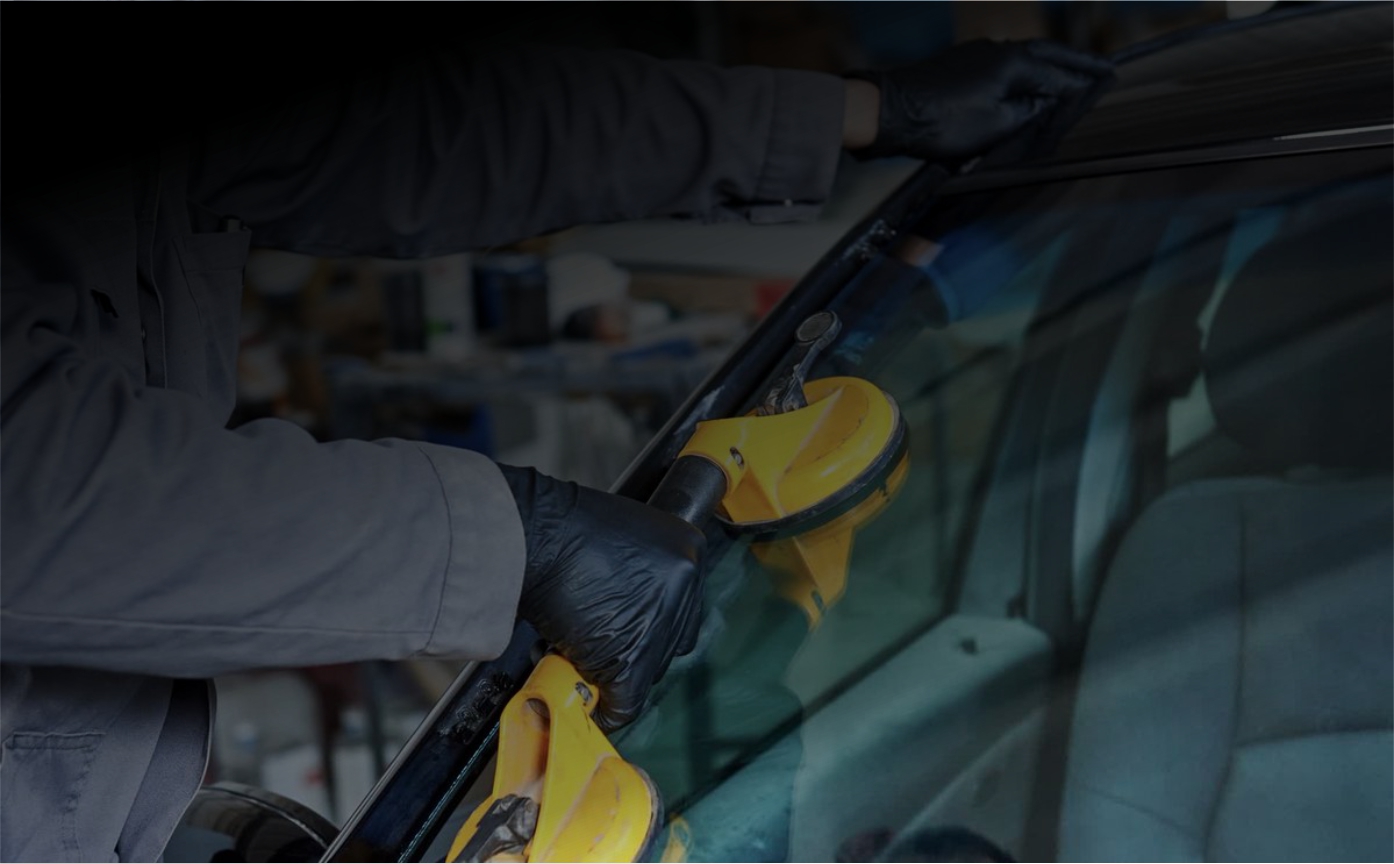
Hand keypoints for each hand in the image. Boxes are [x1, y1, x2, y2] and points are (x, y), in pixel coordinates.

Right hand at [498, 464, 704, 730]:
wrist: (533, 535)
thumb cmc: (564, 530)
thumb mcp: (625, 537)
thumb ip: (643, 572)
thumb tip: (635, 607)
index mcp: (688, 550)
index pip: (683, 607)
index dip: (652, 623)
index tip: (631, 629)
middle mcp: (685, 583)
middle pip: (670, 642)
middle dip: (637, 648)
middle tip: (603, 644)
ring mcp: (662, 621)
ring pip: (649, 671)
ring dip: (617, 671)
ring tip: (584, 657)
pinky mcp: (634, 656)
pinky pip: (627, 701)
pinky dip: (606, 707)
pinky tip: (589, 702)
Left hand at [846, 39, 1113, 161]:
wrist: (889, 111)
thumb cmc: (942, 122)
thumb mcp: (996, 126)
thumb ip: (1029, 111)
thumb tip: (1048, 100)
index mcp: (1014, 63)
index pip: (1061, 74)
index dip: (1085, 81)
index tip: (1109, 81)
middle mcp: (998, 49)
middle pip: (1047, 55)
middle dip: (1075, 64)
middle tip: (1100, 69)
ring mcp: (976, 53)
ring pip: (1023, 58)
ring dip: (1047, 67)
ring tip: (1067, 78)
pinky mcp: (958, 63)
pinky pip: (1001, 65)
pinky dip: (1021, 73)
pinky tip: (1024, 84)